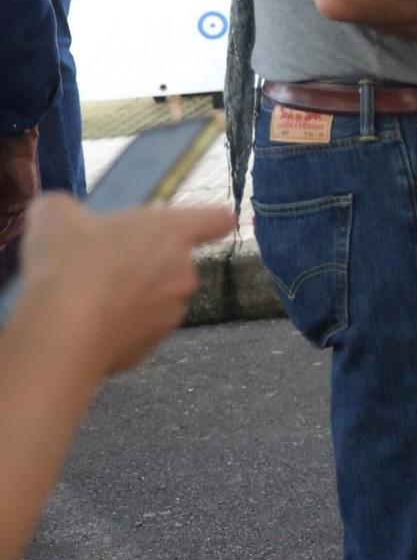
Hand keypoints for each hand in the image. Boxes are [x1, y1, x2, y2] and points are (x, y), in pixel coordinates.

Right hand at [17, 195, 235, 377]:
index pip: (215, 220)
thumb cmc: (69, 261)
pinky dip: (116, 330)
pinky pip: (136, 333)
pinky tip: (85, 325)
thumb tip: (61, 213)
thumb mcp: (57, 215)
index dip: (211, 220)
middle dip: (146, 264)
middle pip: (175, 263)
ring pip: (156, 301)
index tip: (212, 223)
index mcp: (172, 232)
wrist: (62, 330)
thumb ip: (67, 210)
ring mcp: (170, 315)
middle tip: (104, 265)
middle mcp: (183, 273)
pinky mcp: (148, 349)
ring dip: (132, 299)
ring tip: (87, 299)